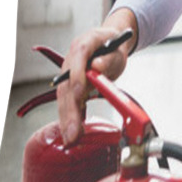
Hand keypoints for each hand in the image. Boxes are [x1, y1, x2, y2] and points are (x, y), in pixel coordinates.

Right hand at [56, 9, 136, 145]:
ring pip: (65, 98)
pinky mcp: (70, 86)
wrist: (109, 42)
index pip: (78, 57)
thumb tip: (97, 66)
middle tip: (73, 131)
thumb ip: (108, 58)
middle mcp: (70, 60)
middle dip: (70, 109)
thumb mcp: (117, 48)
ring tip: (71, 139)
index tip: (80, 94)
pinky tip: (72, 133)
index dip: (77, 76)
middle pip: (67, 85)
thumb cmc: (113, 45)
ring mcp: (68, 74)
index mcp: (83, 44)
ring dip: (67, 119)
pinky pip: (69, 103)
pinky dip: (70, 118)